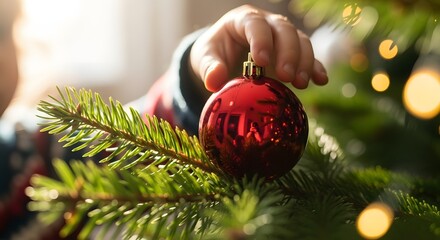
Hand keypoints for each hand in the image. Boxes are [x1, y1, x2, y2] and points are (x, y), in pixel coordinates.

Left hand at [190, 4, 327, 91]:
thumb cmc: (213, 53)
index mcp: (243, 20)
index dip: (261, 40)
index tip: (262, 62)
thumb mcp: (205, 57)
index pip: (255, 24)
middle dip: (288, 53)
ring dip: (304, 62)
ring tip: (301, 83)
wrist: (223, 56)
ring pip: (300, 41)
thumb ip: (208, 67)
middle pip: (284, 30)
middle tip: (286, 76)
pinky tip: (321, 80)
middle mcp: (266, 24)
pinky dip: (315, 67)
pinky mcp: (291, 52)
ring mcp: (282, 37)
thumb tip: (214, 80)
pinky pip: (307, 56)